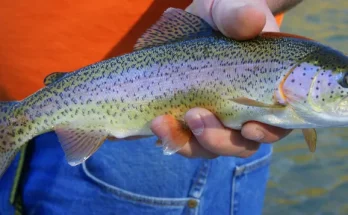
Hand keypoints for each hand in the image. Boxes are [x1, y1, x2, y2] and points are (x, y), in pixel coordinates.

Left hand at [151, 0, 292, 158]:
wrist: (200, 19)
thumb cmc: (226, 14)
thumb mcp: (233, 9)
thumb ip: (240, 16)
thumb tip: (250, 19)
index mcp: (266, 92)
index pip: (277, 124)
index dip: (266, 133)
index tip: (248, 128)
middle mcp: (243, 112)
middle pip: (239, 145)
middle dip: (217, 139)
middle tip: (195, 115)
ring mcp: (215, 118)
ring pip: (207, 148)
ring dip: (186, 142)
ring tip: (162, 122)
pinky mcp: (189, 118)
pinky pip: (182, 139)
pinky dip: (169, 137)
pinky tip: (156, 123)